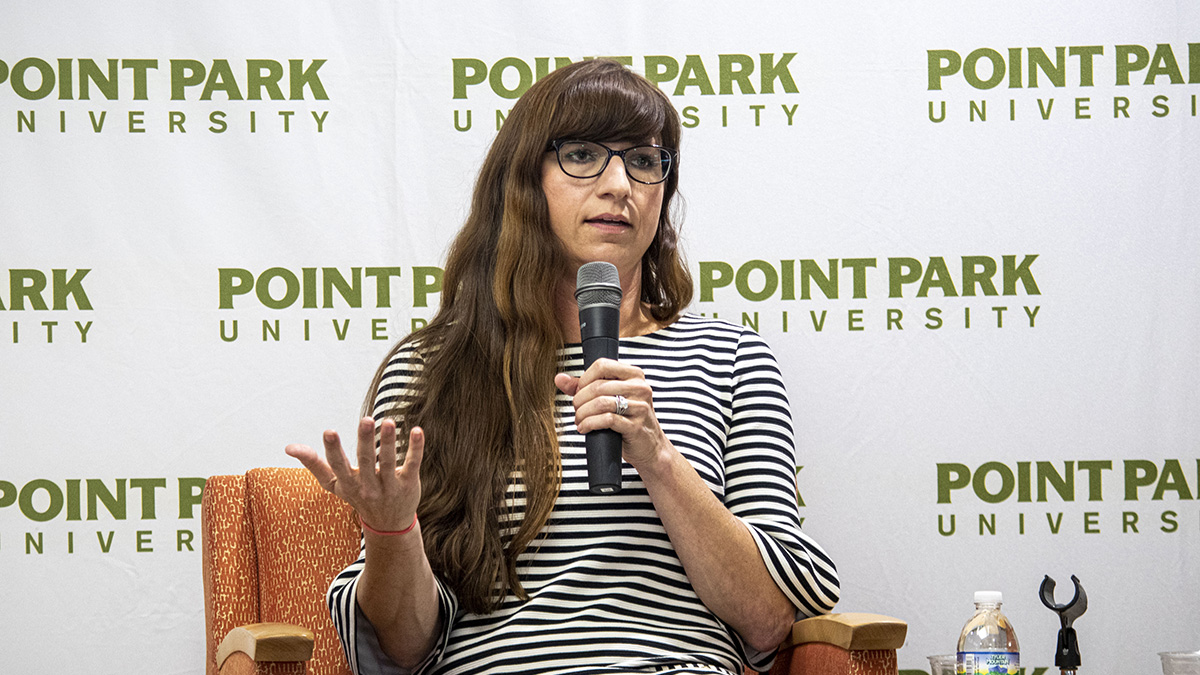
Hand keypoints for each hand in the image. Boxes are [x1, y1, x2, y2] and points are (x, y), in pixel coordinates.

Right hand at [285, 417, 422, 532]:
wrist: (388, 525)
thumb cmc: (358, 495)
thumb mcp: (334, 485)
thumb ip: (314, 464)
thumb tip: (288, 447)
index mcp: (348, 484)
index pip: (339, 466)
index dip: (333, 450)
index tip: (329, 431)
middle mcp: (368, 486)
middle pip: (366, 462)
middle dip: (365, 441)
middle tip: (366, 419)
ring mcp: (389, 486)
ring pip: (388, 462)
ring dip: (389, 442)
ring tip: (389, 422)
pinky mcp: (409, 484)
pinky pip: (412, 465)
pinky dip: (415, 448)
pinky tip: (417, 431)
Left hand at [554, 359, 670, 469]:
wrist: (649, 447)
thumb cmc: (628, 421)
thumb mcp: (609, 399)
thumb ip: (584, 387)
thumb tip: (559, 378)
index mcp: (634, 375)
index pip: (602, 365)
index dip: (584, 379)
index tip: (579, 392)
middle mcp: (640, 387)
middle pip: (598, 386)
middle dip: (580, 400)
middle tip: (577, 410)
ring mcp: (640, 406)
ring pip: (600, 403)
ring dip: (583, 413)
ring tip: (579, 420)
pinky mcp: (636, 425)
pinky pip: (607, 420)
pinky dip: (590, 424)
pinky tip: (585, 428)